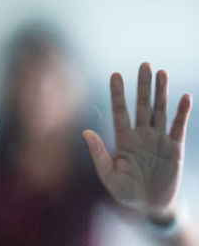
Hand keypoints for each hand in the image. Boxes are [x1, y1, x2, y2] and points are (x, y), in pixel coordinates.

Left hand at [83, 63, 191, 222]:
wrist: (149, 205)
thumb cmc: (126, 192)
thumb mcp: (109, 174)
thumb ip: (98, 153)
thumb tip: (85, 132)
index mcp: (124, 139)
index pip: (120, 111)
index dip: (118, 94)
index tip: (115, 75)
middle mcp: (141, 134)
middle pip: (141, 105)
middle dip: (143, 86)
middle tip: (144, 64)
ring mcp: (158, 139)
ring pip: (159, 110)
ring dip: (161, 92)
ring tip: (161, 72)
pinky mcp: (174, 147)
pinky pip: (178, 126)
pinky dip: (182, 112)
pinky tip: (184, 97)